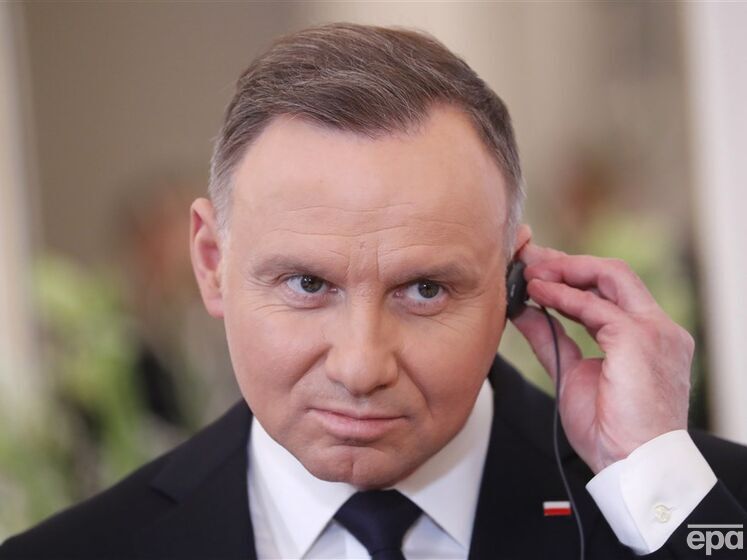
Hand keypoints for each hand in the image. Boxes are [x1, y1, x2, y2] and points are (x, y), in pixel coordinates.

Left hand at [511, 242, 694, 473]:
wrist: (632, 466)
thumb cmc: (610, 431)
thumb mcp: (571, 373)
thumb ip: (551, 339)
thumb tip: (524, 310)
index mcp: (646, 336)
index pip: (611, 289)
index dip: (572, 274)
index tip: (537, 270)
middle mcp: (656, 328)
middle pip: (613, 273)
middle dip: (566, 261)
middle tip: (529, 259)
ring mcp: (653, 331)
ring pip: (609, 276)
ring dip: (563, 269)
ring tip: (529, 271)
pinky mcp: (639, 340)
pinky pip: (595, 306)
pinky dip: (562, 295)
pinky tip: (538, 293)